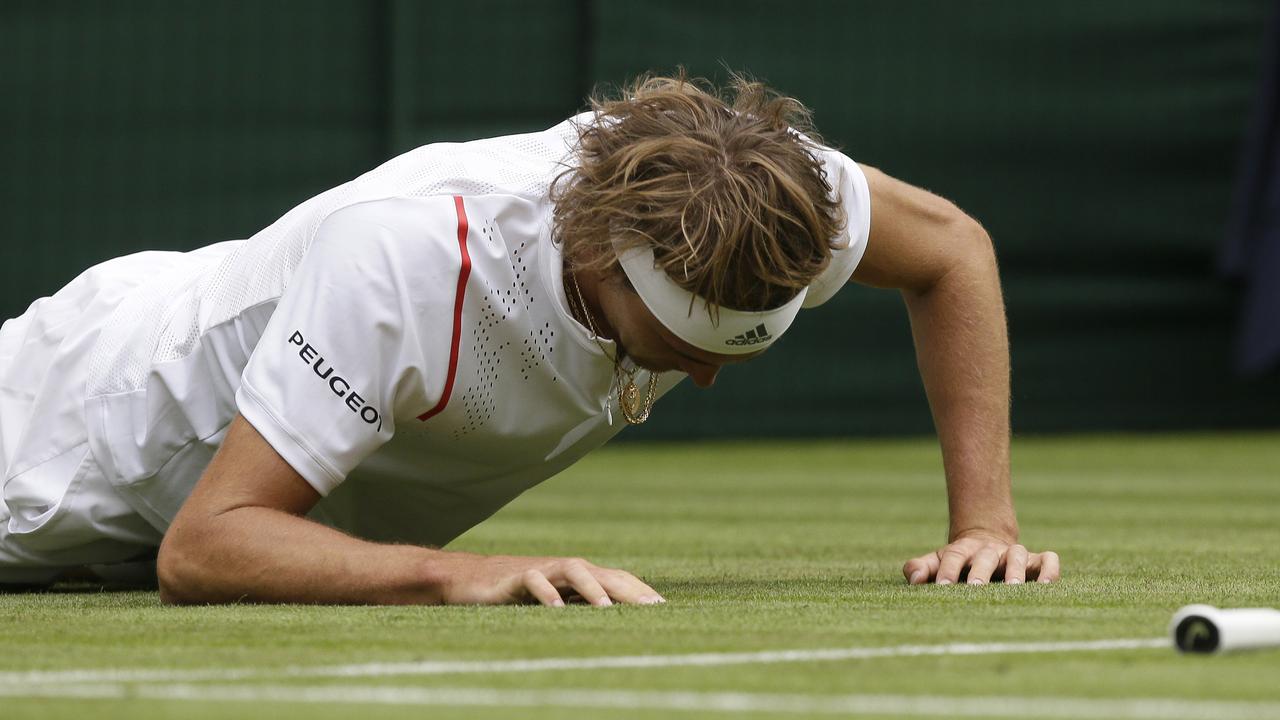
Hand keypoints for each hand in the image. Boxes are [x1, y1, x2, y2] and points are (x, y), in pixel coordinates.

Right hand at [433, 552, 665, 606]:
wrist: (471, 579)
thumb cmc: (519, 594)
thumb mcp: (555, 603)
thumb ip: (580, 608)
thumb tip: (614, 628)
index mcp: (580, 576)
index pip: (619, 579)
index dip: (641, 591)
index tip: (665, 609)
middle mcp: (566, 569)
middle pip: (605, 574)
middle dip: (630, 591)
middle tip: (653, 608)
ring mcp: (543, 570)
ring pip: (574, 571)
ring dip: (592, 589)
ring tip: (608, 609)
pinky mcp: (517, 577)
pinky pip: (535, 581)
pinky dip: (546, 594)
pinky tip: (556, 610)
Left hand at [902, 533, 1060, 584]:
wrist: (985, 542)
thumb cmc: (957, 562)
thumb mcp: (937, 561)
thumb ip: (920, 568)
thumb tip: (914, 578)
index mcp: (964, 550)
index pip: (954, 556)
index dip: (948, 570)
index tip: (942, 586)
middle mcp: (990, 550)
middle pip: (985, 556)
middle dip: (981, 571)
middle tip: (976, 588)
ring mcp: (1014, 554)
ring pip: (1017, 555)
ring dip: (1016, 569)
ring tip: (1013, 588)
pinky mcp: (1035, 561)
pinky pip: (1048, 560)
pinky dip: (1049, 570)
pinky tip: (1046, 585)